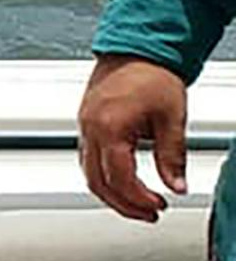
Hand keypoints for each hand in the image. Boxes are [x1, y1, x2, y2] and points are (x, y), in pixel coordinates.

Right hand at [78, 53, 188, 221]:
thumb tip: (176, 185)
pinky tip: (123, 179)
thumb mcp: (171, 119)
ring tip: (137, 201)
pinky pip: (87, 157)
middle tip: (149, 212)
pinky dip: (103, 175)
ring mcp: (84, 124)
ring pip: (88, 172)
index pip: (119, 179)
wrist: (136, 47)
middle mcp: (90, 127)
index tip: (159, 205)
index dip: (139, 200)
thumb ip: (172, 157)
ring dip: (112, 192)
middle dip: (123, 204)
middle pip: (97, 182)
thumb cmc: (151, 74)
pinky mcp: (86, 121)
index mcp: (108, 127)